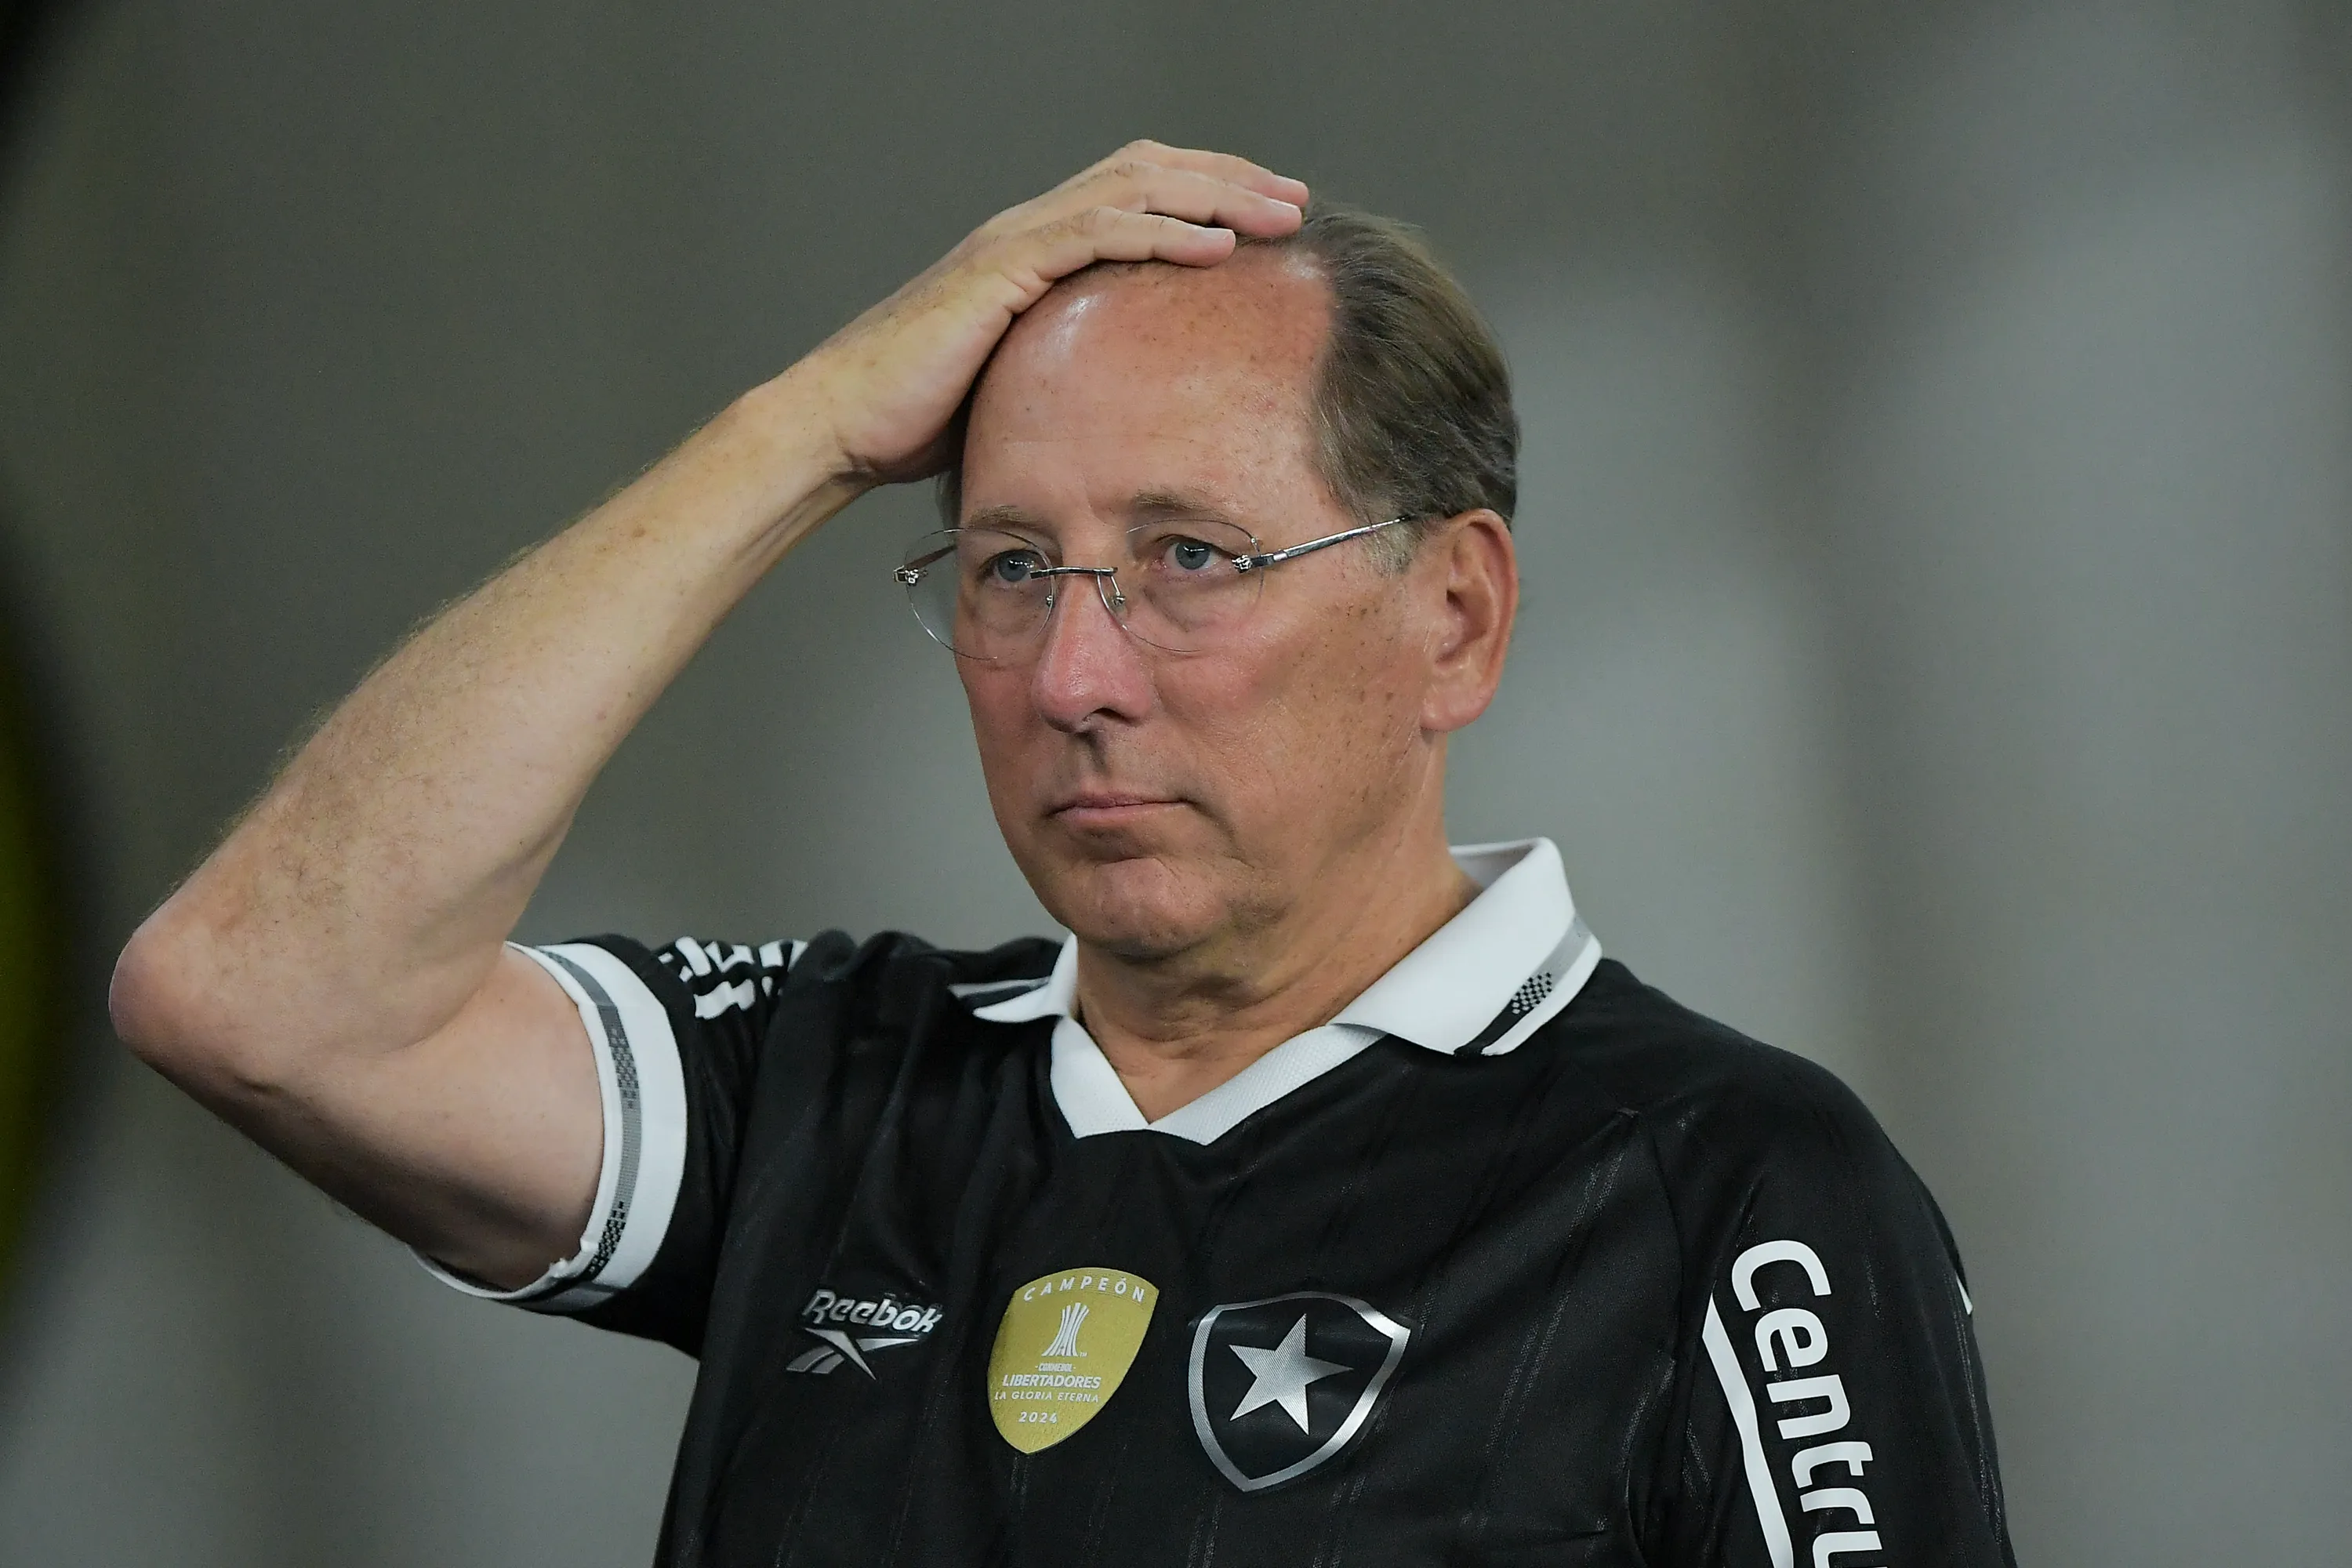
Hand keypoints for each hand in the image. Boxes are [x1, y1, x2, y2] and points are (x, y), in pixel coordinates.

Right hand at [785, 142, 1308, 486]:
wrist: (844, 425)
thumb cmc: (921, 421)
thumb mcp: (1024, 389)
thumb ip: (1076, 376)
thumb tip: (1136, 416)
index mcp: (1037, 248)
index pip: (1138, 191)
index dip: (1209, 192)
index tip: (1271, 216)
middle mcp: (1029, 228)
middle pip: (1150, 171)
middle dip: (1230, 178)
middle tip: (1297, 200)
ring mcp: (1014, 242)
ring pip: (1135, 188)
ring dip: (1216, 195)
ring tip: (1280, 213)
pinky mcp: (1002, 270)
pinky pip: (1097, 234)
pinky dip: (1164, 233)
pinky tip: (1217, 246)